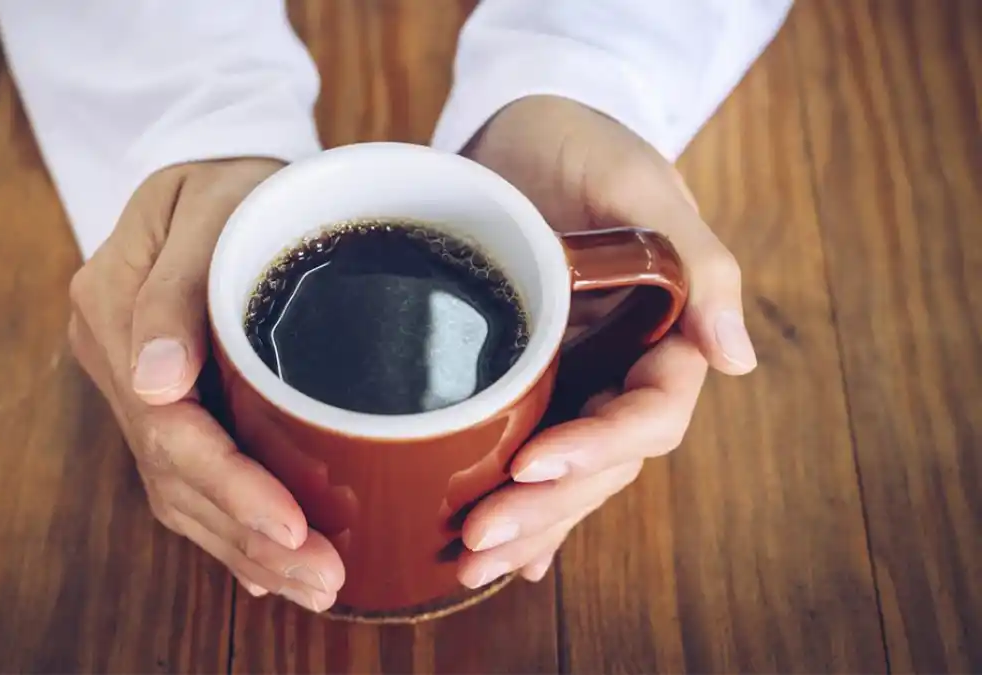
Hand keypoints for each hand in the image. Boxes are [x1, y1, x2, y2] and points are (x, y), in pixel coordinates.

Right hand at [67, 159, 345, 611]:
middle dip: (249, 536)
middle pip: (175, 473)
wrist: (219, 166)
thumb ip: (174, 291)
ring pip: (181, 489)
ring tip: (313, 584)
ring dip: (245, 546)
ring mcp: (137, 384)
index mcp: (113, 306)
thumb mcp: (211, 204)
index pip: (167, 423)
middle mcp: (116, 359)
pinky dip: (230, 526)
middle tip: (323, 579)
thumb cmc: (231, 177)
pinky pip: (190, 475)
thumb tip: (155, 384)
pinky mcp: (168, 399)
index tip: (292, 525)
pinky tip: (268, 566)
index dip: (230, 484)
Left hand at [455, 95, 757, 586]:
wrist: (522, 134)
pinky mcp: (532, 382)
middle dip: (549, 507)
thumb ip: (696, 263)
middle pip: (603, 461)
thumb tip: (737, 360)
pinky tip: (502, 557)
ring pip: (568, 472)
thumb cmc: (584, 143)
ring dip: (529, 524)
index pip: (650, 414)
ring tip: (470, 564)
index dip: (597, 446)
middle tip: (480, 537)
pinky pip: (534, 452)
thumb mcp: (636, 183)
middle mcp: (626, 369)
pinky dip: (525, 507)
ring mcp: (580, 381)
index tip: (533, 465)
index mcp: (668, 333)